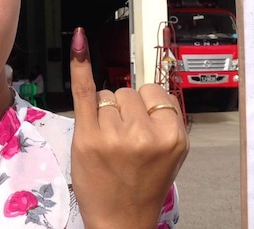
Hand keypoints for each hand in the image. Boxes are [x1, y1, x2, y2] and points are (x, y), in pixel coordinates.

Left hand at [69, 27, 188, 228]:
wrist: (120, 219)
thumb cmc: (142, 185)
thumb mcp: (170, 154)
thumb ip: (163, 119)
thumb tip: (148, 82)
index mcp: (173, 137)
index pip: (155, 93)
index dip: (145, 107)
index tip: (142, 125)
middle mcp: (145, 134)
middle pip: (128, 92)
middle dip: (123, 110)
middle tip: (123, 142)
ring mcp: (114, 135)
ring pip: (107, 95)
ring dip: (104, 113)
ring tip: (108, 143)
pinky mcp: (87, 137)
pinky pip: (84, 90)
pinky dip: (80, 65)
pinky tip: (80, 43)